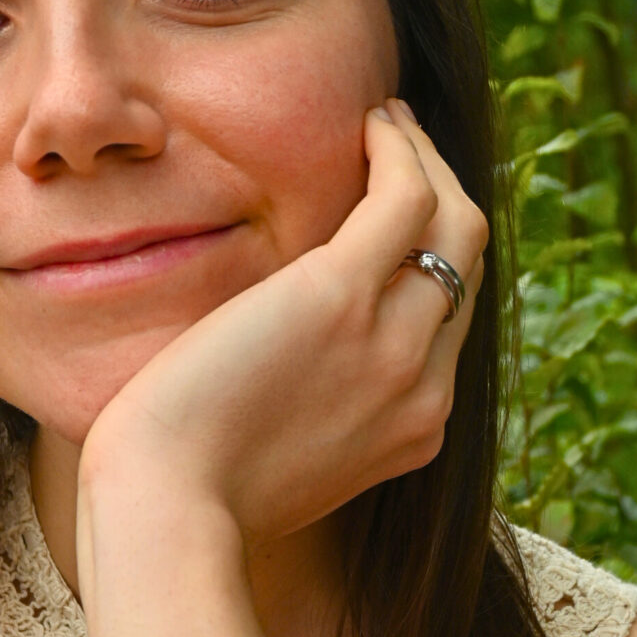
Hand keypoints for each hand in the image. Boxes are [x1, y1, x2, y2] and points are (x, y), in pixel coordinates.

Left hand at [80, 100, 487, 539]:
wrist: (170, 515)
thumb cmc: (193, 495)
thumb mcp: (282, 466)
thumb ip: (314, 420)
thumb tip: (287, 384)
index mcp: (414, 429)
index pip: (451, 320)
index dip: (435, 253)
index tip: (399, 208)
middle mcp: (423, 388)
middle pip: (466, 266)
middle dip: (444, 193)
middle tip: (399, 145)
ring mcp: (394, 344)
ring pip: (454, 222)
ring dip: (426, 158)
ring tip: (385, 122)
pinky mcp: (340, 298)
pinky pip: (405, 197)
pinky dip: (398, 149)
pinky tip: (369, 123)